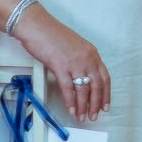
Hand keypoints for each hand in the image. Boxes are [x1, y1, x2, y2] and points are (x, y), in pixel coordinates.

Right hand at [13, 4, 110, 121]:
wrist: (35, 25)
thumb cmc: (51, 34)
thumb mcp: (74, 46)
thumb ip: (81, 61)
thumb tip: (82, 77)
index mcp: (92, 53)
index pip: (105, 78)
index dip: (106, 94)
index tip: (105, 106)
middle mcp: (87, 58)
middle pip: (97, 87)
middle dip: (96, 104)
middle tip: (94, 116)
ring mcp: (74, 62)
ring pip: (83, 90)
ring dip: (83, 106)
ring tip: (82, 117)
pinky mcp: (60, 66)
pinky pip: (68, 88)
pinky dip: (70, 102)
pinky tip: (71, 110)